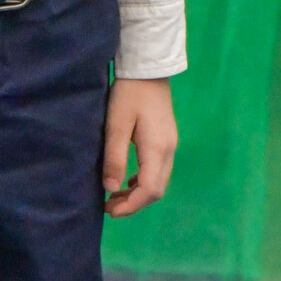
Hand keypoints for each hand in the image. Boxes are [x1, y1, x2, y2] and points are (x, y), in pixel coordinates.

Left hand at [103, 78, 176, 216]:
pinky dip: (143, 181)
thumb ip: (114, 157)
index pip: (149, 190)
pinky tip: (128, 179)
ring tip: (114, 196)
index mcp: (157, 149)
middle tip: (109, 207)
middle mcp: (169, 151)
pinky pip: (158, 170)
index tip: (109, 211)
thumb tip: (111, 189)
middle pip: (157, 190)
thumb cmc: (128, 94)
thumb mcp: (116, 124)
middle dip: (134, 203)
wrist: (147, 69)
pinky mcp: (166, 139)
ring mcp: (170, 145)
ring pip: (159, 181)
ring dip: (139, 193)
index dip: (131, 206)